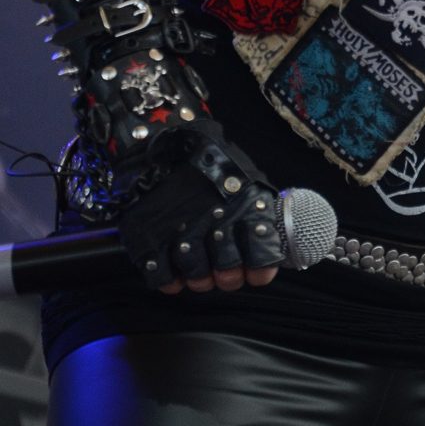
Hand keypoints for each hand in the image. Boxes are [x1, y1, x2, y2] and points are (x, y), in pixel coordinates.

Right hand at [118, 131, 284, 295]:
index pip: (262, 258)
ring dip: (199, 278)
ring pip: (197, 278)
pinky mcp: (151, 238)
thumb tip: (271, 239)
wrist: (163, 144)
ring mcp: (183, 234)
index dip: (260, 271)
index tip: (254, 272)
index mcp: (246, 212)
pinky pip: (162, 277)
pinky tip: (174, 272)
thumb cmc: (212, 164)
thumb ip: (259, 209)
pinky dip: (169, 280)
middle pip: (228, 276)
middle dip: (227, 277)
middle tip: (222, 269)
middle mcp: (217, 226)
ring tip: (198, 267)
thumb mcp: (248, 179)